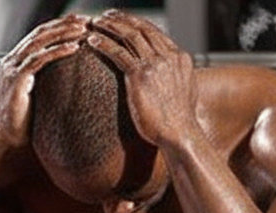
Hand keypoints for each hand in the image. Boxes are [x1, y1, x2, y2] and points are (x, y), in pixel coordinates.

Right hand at [0, 14, 86, 151]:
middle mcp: (11, 61)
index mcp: (14, 62)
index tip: (80, 23)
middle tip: (86, 19)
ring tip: (84, 29)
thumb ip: (43, 82)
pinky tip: (74, 47)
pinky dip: (58, 51)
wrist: (4, 141)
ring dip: (63, 33)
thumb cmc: (21, 123)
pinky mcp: (16, 81)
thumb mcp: (34, 96)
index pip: (38, 35)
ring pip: (40, 42)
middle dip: (64, 24)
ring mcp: (12, 69)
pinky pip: (39, 59)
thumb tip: (67, 78)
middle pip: (40, 33)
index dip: (59, 26)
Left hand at [87, 10, 197, 148]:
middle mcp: (168, 56)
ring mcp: (155, 64)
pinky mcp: (140, 76)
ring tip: (95, 24)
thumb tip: (169, 80)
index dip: (137, 24)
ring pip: (129, 36)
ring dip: (110, 27)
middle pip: (142, 29)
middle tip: (106, 15)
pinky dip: (103, 44)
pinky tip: (92, 41)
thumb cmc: (179, 122)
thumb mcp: (184, 93)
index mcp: (180, 58)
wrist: (180, 134)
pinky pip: (118, 53)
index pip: (155, 33)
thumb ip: (175, 79)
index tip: (123, 20)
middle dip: (121, 19)